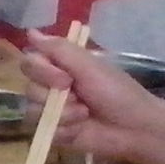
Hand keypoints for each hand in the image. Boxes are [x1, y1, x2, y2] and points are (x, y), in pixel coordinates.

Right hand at [18, 30, 164, 163]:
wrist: (135, 127)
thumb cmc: (117, 92)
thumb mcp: (89, 65)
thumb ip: (59, 49)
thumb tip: (30, 31)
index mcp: (61, 67)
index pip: (30, 62)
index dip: (41, 71)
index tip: (65, 77)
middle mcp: (53, 87)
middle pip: (28, 87)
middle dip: (52, 94)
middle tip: (77, 95)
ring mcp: (53, 111)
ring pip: (32, 110)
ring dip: (62, 113)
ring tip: (84, 114)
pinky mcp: (55, 132)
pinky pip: (42, 130)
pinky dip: (63, 129)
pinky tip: (80, 128)